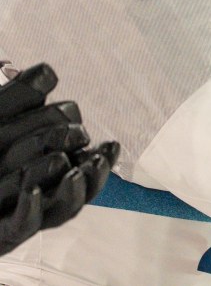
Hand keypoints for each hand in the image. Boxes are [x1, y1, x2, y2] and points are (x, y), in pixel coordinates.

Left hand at [0, 63, 119, 255]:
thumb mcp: (0, 114)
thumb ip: (20, 96)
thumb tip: (48, 73)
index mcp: (47, 164)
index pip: (83, 159)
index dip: (95, 152)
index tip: (103, 143)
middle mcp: (41, 190)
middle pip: (81, 186)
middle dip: (93, 171)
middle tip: (95, 154)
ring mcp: (21, 212)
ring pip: (61, 211)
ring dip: (74, 192)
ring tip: (77, 172)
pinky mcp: (1, 233)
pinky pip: (20, 227)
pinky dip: (31, 210)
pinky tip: (34, 190)